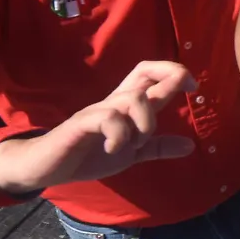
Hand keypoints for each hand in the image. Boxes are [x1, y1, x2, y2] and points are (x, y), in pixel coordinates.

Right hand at [0, 61, 198, 195]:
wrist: (46, 167)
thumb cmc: (88, 155)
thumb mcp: (130, 153)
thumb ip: (157, 148)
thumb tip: (190, 145)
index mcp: (126, 107)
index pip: (150, 74)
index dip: (174, 72)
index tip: (194, 86)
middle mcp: (113, 102)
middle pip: (143, 72)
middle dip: (168, 77)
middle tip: (180, 95)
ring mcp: (96, 112)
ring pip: (132, 99)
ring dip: (144, 122)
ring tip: (136, 143)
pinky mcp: (79, 125)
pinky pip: (107, 119)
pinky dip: (119, 135)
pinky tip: (115, 150)